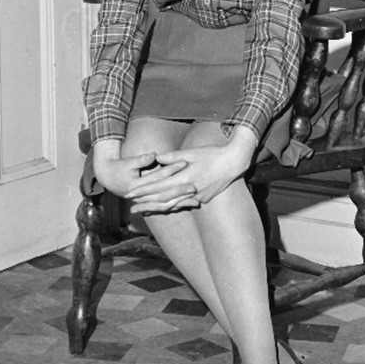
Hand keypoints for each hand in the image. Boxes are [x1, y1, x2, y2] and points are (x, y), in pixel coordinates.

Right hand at [92, 139, 197, 213]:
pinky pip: (165, 207)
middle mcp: (141, 198)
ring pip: (165, 204)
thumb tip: (154, 155)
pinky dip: (177, 206)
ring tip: (197, 200)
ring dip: (181, 203)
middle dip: (180, 192)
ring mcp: (145, 202)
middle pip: (163, 195)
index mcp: (136, 186)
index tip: (185, 163)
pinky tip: (190, 204)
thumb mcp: (129, 162)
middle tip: (195, 187)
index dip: (171, 169)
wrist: (109, 179)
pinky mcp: (150, 204)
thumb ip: (142, 159)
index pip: (157, 177)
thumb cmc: (120, 168)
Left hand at [128, 126, 257, 205]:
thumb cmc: (212, 153)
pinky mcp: (203, 199)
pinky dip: (173, 207)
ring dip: (157, 209)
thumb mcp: (191, 152)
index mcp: (185, 176)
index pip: (159, 186)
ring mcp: (198, 196)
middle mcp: (190, 189)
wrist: (234, 162)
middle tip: (131, 208)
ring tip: (144, 211)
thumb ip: (173, 157)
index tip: (130, 193)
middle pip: (163, 199)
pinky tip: (164, 209)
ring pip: (173, 206)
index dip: (143, 190)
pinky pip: (185, 205)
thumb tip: (156, 158)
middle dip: (146, 204)